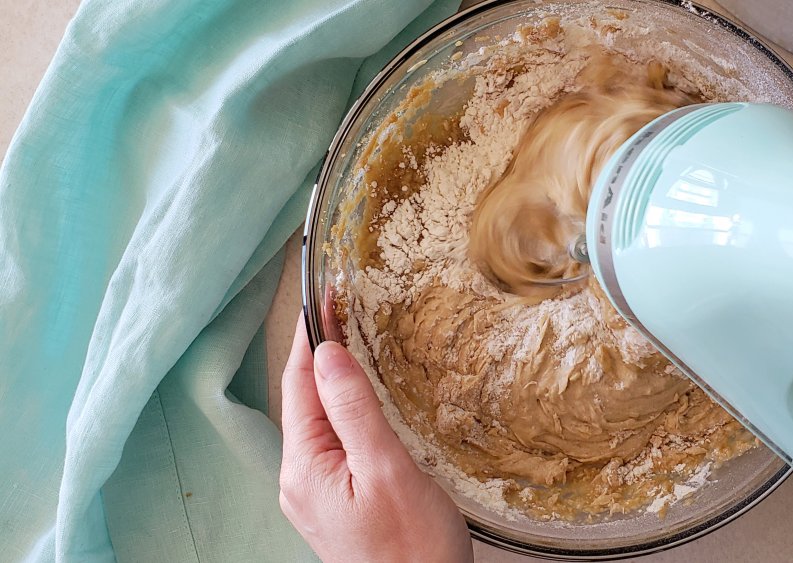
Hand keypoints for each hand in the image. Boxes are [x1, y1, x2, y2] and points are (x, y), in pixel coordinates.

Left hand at [279, 314, 472, 561]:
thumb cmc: (412, 549)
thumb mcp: (386, 471)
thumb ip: (355, 411)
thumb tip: (329, 353)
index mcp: (304, 466)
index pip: (297, 382)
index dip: (309, 336)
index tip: (321, 294)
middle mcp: (300, 478)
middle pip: (302, 398)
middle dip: (318, 350)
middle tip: (338, 304)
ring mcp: (317, 491)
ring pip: (319, 419)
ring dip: (332, 378)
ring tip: (349, 337)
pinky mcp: (338, 500)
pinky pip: (333, 440)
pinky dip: (344, 408)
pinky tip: (360, 397)